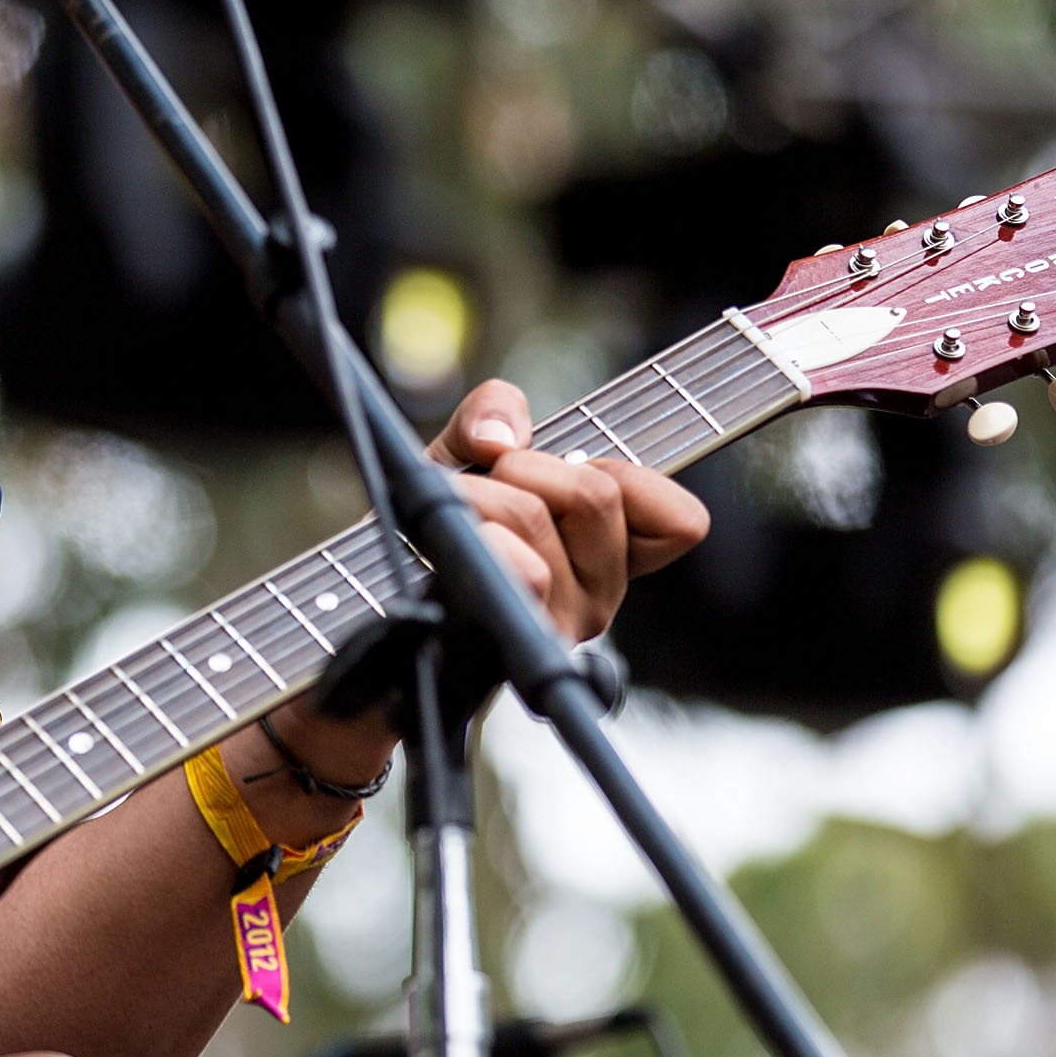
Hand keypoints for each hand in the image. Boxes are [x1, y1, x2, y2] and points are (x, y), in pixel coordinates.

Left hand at [426, 379, 708, 640]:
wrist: (374, 590)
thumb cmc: (441, 520)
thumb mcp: (471, 448)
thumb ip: (494, 413)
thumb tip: (497, 438)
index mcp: (612, 553)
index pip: (681, 523)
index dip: (633, 477)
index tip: (577, 467)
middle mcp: (598, 598)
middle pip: (595, 495)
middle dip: (525, 465)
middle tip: (489, 485)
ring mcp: (557, 626)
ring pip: (534, 519)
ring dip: (476, 492)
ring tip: (454, 513)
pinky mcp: (508, 643)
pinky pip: (511, 569)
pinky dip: (472, 531)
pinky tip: (447, 541)